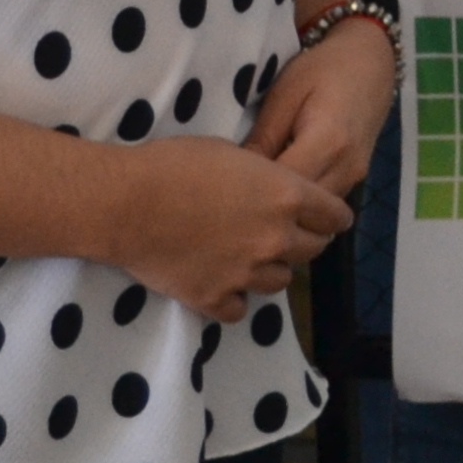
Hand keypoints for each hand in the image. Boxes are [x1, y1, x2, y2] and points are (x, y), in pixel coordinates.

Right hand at [104, 136, 351, 325]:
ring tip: (250, 258)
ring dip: (271, 270)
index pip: (336, 217)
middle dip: (305, 241)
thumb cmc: (176, 164)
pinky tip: (222, 284)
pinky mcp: (214, 298)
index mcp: (287, 196)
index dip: (331, 216)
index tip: (326, 218)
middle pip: (313, 250)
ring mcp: (246, 272)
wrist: (126, 204)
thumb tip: (269, 185)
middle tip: (285, 235)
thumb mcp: (233, 153)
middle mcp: (276, 238)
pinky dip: (234, 298)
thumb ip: (264, 176)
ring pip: (280, 282)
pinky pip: (240, 309)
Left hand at [245, 18, 395, 199]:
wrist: (369, 62)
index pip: (286, 187)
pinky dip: (301, 208)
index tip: (225, 193)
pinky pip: (324, 205)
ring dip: (286, 214)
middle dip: (268, 211)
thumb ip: (263, 138)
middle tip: (232, 206)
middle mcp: (346, 167)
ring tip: (251, 204)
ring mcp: (355, 177)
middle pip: (303, 210)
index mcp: (329, 141)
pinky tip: (277, 198)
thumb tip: (235, 178)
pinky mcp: (355, 180)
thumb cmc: (322, 70)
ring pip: (315, 215)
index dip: (253, 195)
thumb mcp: (285, 94)